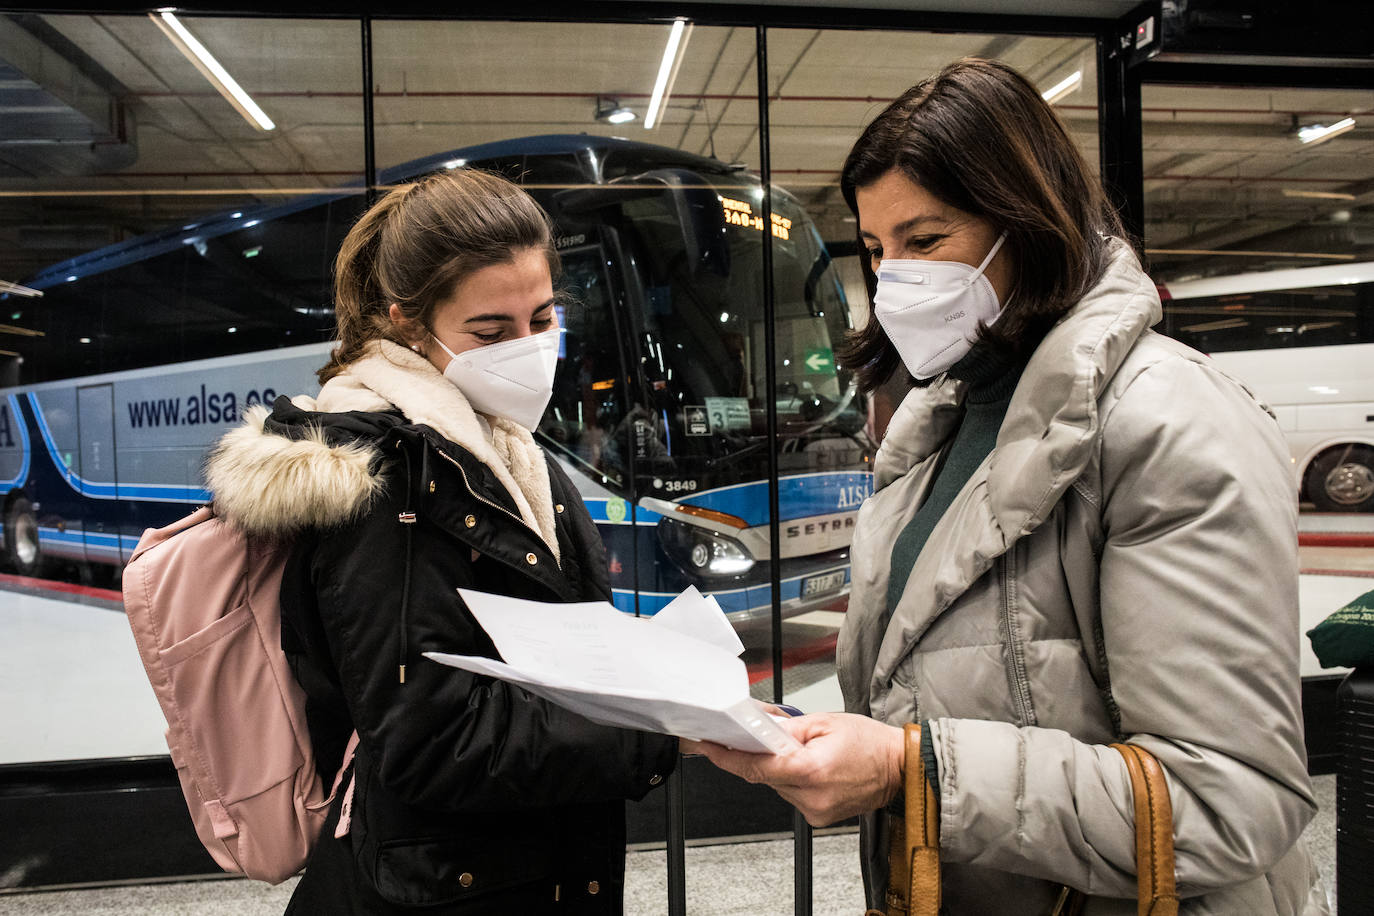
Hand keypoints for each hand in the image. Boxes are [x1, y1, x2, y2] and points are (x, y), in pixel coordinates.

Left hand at [687, 713, 905, 826]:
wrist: (901, 769)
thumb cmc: (871, 743)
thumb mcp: (824, 722)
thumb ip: (785, 727)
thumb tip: (757, 727)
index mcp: (811, 770)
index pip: (756, 766)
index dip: (727, 757)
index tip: (708, 746)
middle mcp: (811, 796)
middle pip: (765, 775)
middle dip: (762, 754)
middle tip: (771, 735)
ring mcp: (815, 810)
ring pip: (778, 785)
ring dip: (781, 767)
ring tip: (807, 751)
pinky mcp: (819, 817)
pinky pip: (792, 794)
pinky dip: (795, 779)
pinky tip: (814, 768)